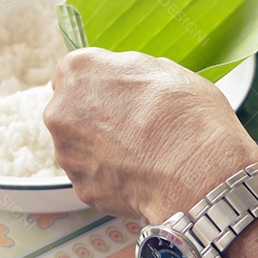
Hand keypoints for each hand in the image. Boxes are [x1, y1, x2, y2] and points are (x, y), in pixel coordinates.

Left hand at [43, 48, 257, 221]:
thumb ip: (130, 71)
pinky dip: (110, 176)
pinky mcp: (80, 186)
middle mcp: (60, 111)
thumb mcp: (166, 70)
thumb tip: (126, 78)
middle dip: (96, 116)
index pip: (76, 73)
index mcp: (77, 71)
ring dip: (101, 147)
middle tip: (133, 124)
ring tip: (140, 152)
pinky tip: (138, 174)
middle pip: (72, 110)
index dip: (102, 84)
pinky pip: (93, 177)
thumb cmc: (187, 117)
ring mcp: (67, 152)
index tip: (120, 94)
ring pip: (80, 145)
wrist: (197, 173)